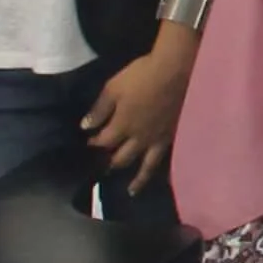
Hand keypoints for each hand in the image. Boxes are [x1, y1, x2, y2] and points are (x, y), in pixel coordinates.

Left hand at [81, 23, 198, 186]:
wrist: (177, 71)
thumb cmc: (142, 75)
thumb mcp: (113, 87)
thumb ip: (99, 109)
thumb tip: (85, 127)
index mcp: (121, 125)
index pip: (103, 141)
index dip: (94, 143)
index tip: (89, 142)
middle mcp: (139, 138)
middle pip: (122, 157)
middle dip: (111, 162)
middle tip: (106, 168)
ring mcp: (158, 139)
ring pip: (146, 166)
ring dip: (137, 180)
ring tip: (132, 191)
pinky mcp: (174, 136)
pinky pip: (166, 158)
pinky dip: (161, 170)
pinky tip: (162, 176)